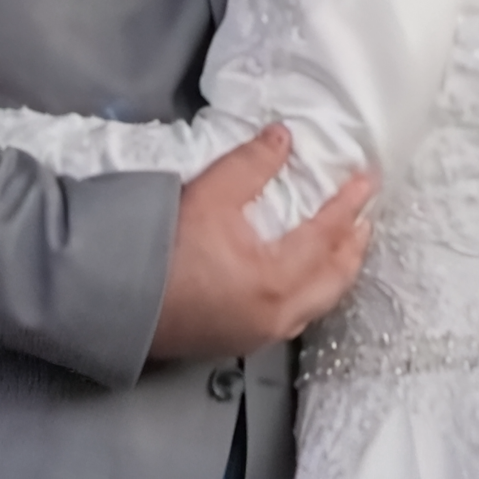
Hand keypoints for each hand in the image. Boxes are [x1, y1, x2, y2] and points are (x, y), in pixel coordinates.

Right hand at [148, 126, 374, 360]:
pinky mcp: (240, 342)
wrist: (111, 305)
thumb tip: (284, 137)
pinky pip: (296, 317)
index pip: (327, 235)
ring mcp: (260, 334)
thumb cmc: (161, 252)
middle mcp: (277, 315)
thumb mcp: (209, 196)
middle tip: (365, 216)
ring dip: (337, 272)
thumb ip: (252, 165)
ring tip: (345, 245)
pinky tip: (306, 280)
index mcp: (277, 280)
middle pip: (334, 279)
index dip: (349, 204)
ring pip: (318, 303)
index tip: (367, 181)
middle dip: (354, 246)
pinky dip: (313, 292)